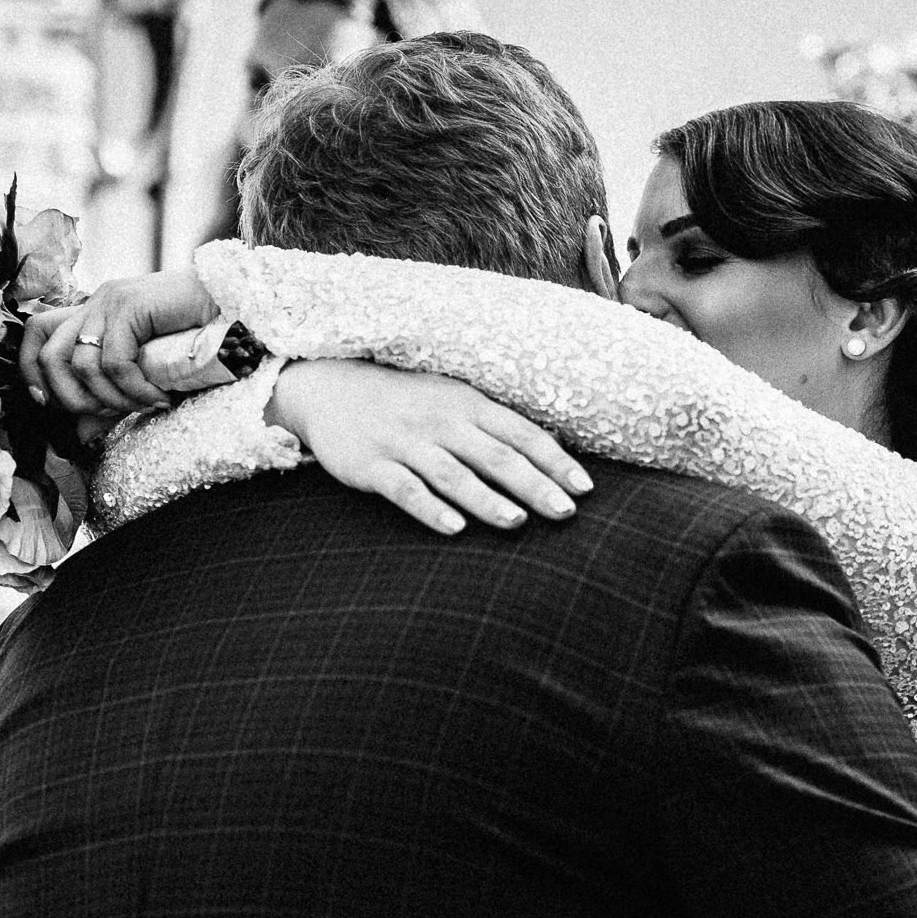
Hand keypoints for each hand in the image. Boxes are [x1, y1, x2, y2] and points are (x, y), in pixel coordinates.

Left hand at [21, 267, 217, 414]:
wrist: (235, 307)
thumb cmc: (197, 340)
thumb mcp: (144, 373)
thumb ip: (111, 397)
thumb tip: (80, 434)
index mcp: (94, 314)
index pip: (37, 334)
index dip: (33, 372)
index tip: (51, 404)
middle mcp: (96, 303)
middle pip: (49, 355)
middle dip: (72, 398)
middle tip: (109, 415)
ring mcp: (110, 301)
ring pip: (83, 365)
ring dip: (113, 399)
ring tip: (145, 406)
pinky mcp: (129, 306)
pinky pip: (116, 363)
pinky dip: (136, 390)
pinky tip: (160, 397)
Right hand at [267, 360, 593, 534]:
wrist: (330, 388)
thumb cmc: (406, 402)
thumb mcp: (451, 400)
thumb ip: (493, 426)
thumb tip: (548, 454)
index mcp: (467, 404)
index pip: (521, 434)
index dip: (555, 461)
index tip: (586, 489)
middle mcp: (441, 421)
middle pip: (496, 456)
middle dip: (533, 485)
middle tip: (566, 512)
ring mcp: (405, 443)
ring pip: (454, 474)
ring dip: (487, 499)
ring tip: (517, 522)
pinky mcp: (372, 466)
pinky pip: (405, 490)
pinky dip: (431, 509)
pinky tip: (454, 529)